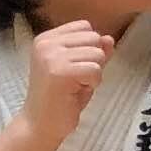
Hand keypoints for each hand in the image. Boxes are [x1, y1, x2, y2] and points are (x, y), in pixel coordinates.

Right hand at [24, 19, 115, 142]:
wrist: (40, 124)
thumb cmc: (61, 97)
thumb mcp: (81, 69)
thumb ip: (94, 52)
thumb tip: (109, 38)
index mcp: (47, 38)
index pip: (85, 26)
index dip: (91, 47)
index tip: (76, 67)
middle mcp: (46, 43)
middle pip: (93, 37)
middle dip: (95, 60)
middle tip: (77, 79)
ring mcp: (50, 56)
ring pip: (97, 53)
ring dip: (94, 73)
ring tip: (75, 85)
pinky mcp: (59, 71)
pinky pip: (96, 69)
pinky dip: (94, 82)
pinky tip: (77, 91)